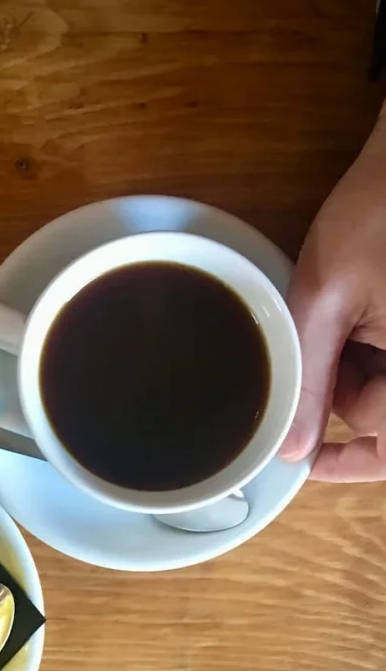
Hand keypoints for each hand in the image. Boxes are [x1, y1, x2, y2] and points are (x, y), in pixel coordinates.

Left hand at [280, 107, 385, 480]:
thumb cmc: (379, 210)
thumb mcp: (327, 298)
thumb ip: (309, 379)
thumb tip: (293, 448)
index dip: (343, 461)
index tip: (303, 461)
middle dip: (342, 395)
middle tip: (310, 354)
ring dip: (354, 367)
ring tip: (334, 315)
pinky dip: (369, 345)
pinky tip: (353, 309)